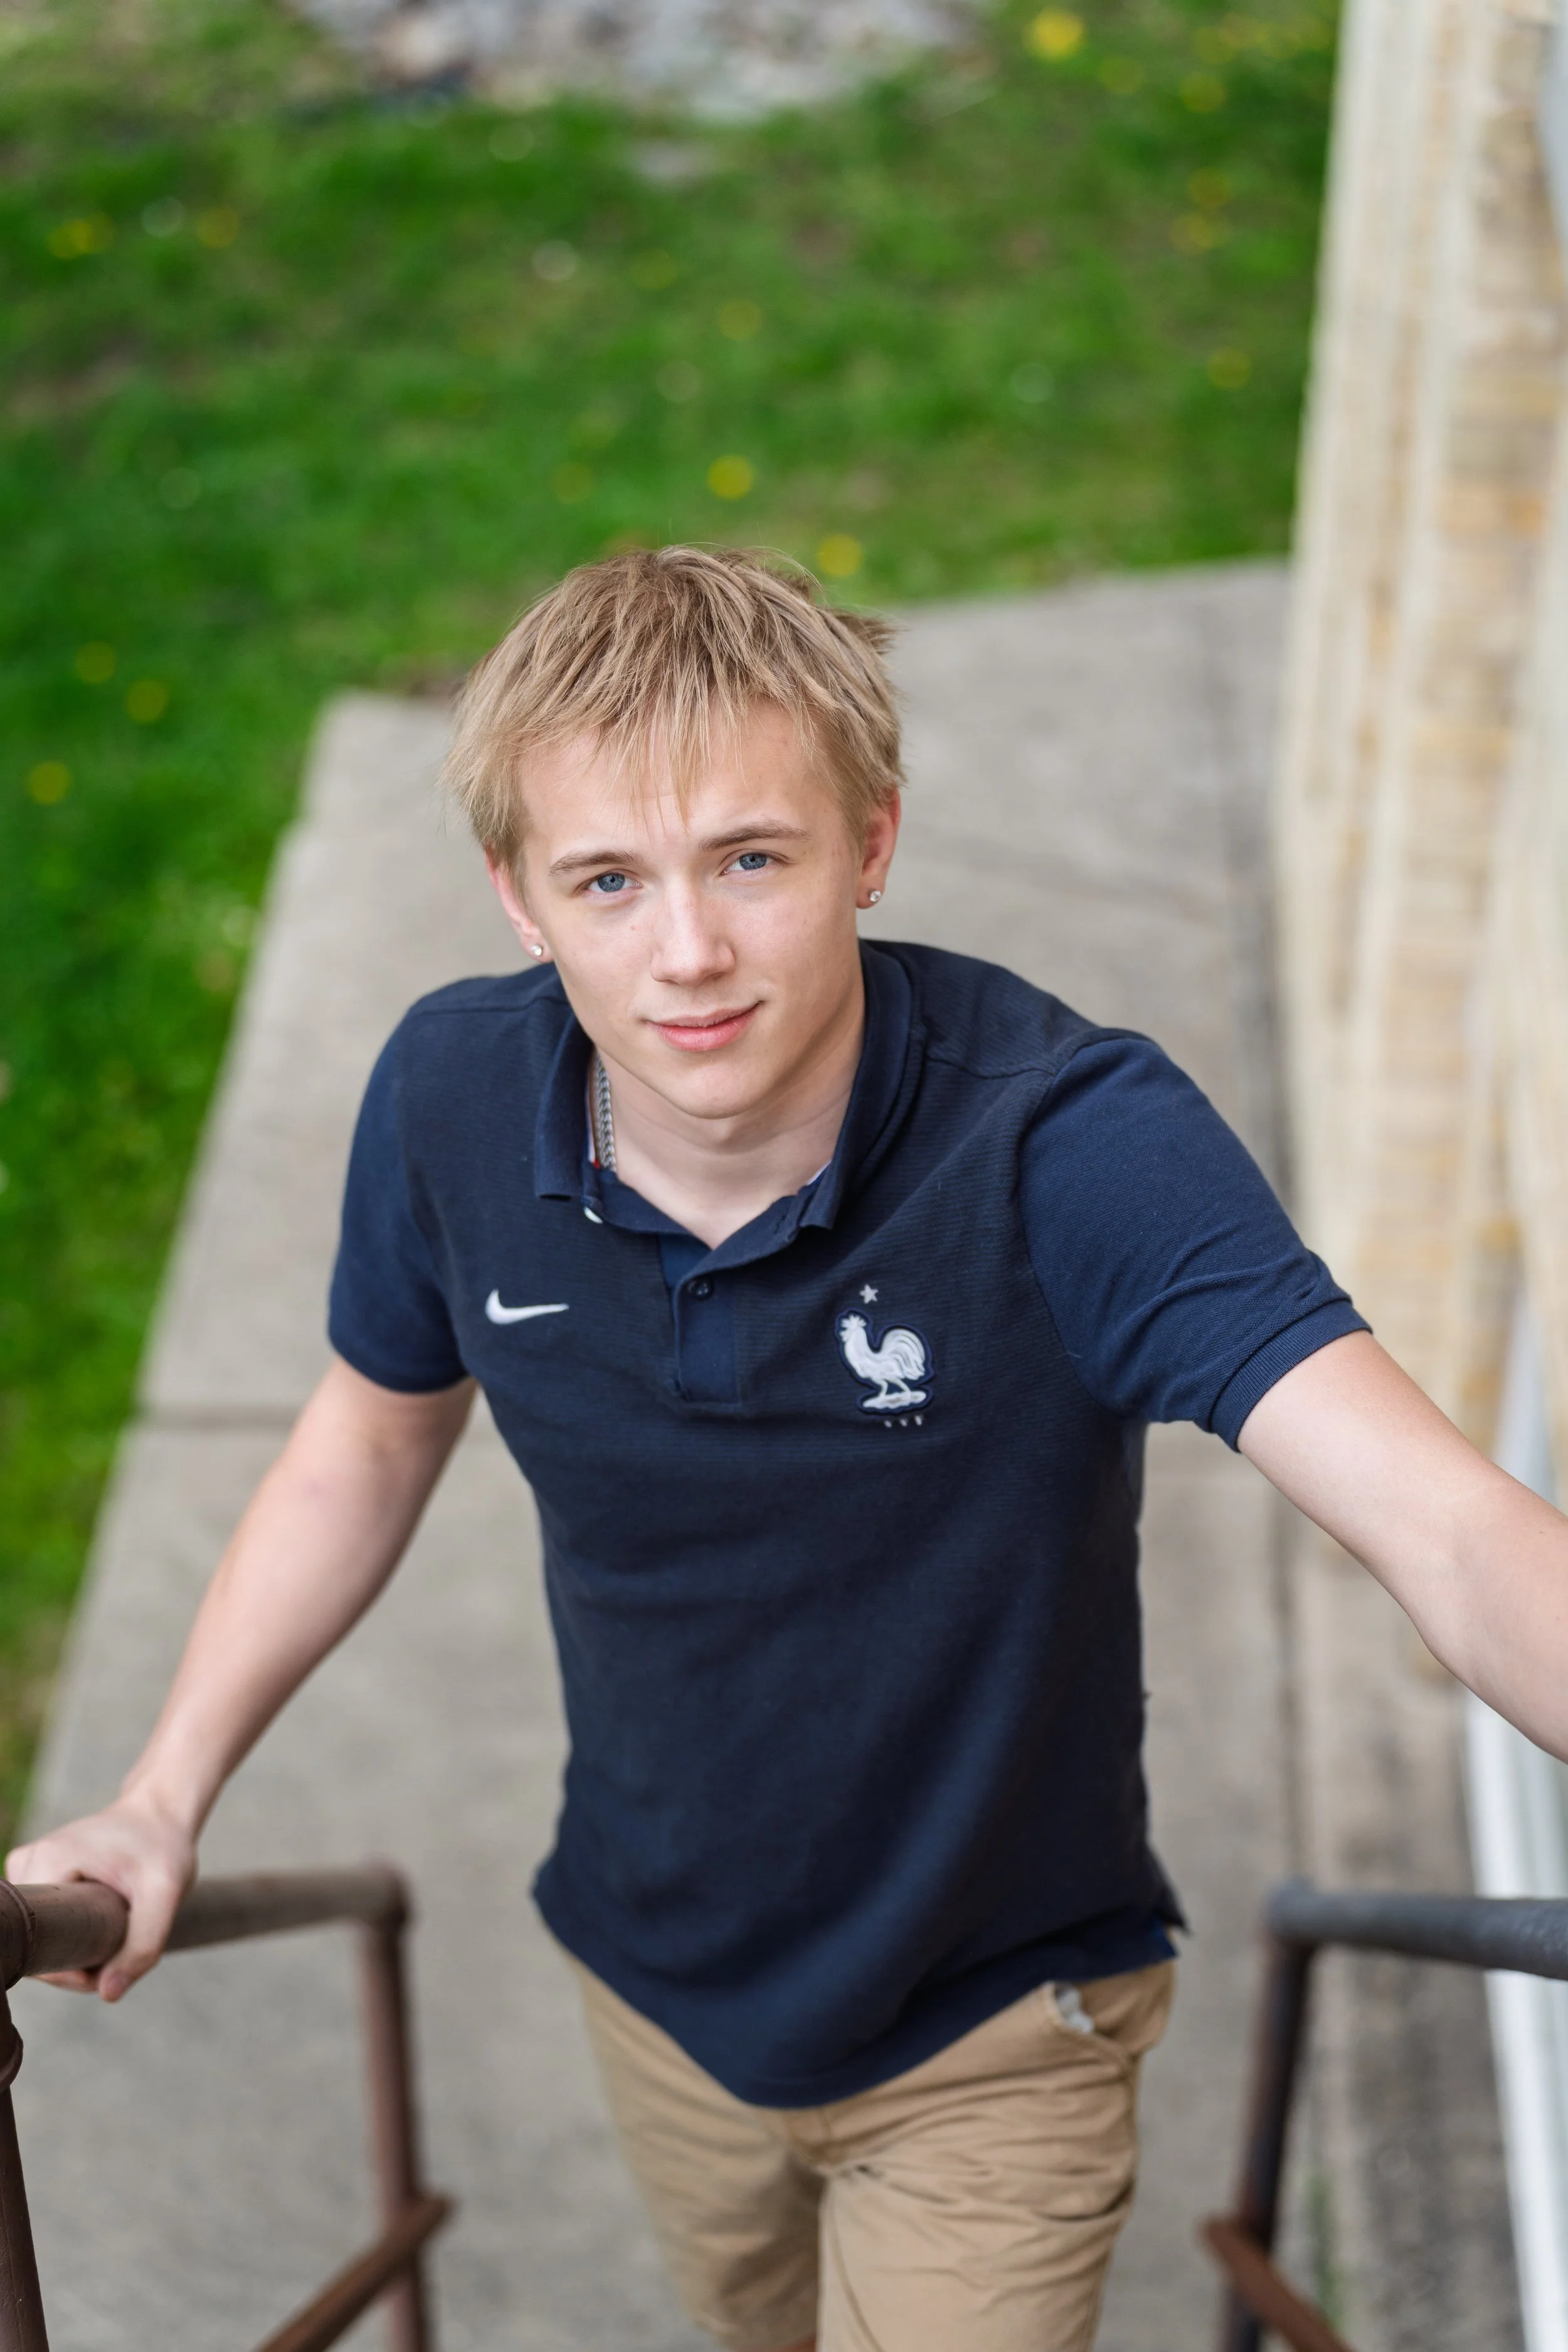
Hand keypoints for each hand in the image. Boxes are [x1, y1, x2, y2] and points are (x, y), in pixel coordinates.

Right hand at [6, 1791, 195, 2000]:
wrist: (160, 1812)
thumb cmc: (164, 1846)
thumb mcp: (166, 1893)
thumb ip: (142, 1946)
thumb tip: (108, 1994)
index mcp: (45, 1863)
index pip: (37, 1944)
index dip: (69, 1968)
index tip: (107, 1962)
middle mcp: (26, 1864)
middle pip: (38, 1942)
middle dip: (77, 1957)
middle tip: (121, 1942)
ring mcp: (28, 1867)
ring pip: (42, 1934)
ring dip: (77, 1944)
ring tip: (117, 1924)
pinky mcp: (37, 1872)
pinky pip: (46, 1920)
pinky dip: (73, 1929)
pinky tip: (102, 1917)